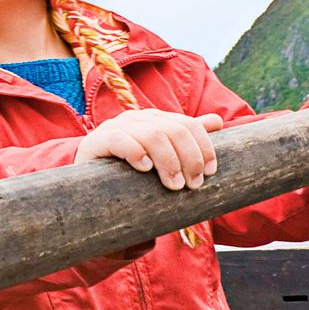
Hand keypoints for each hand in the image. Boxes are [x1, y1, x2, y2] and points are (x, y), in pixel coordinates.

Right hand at [74, 109, 224, 190]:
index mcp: (155, 119)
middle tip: (192, 185)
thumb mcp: (162, 159)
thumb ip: (185, 139)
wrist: (91, 190)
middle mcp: (137, 119)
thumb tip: (217, 122)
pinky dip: (136, 152)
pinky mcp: (97, 141)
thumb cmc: (132, 176)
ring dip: (168, 161)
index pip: (187, 124)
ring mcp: (116, 127)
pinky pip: (120, 140)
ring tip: (173, 185)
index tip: (210, 172)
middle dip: (189, 158)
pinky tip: (144, 169)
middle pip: (174, 129)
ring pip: (152, 135)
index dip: (203, 147)